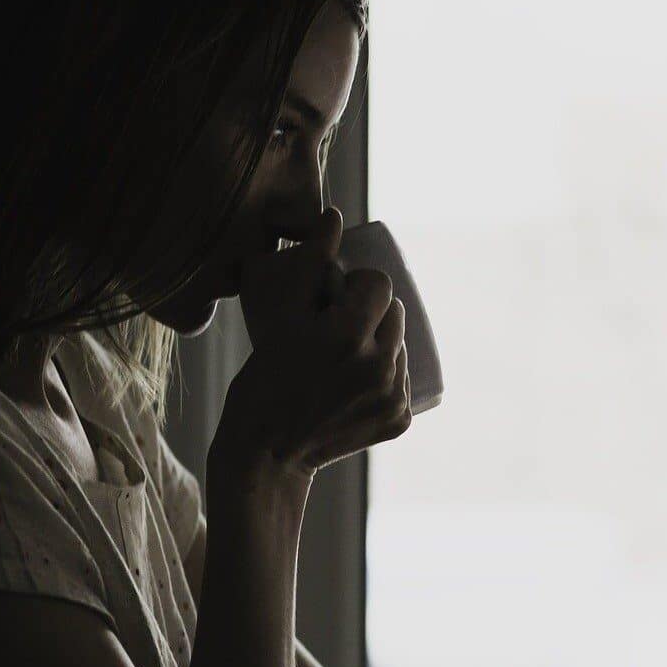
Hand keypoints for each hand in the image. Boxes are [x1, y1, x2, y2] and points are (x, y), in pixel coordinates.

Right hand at [217, 207, 410, 478]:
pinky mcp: (400, 420)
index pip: (380, 284)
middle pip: (395, 313)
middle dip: (371, 313)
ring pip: (401, 346)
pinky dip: (385, 376)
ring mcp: (393, 397)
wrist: (266, 451)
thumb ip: (307, 263)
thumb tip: (335, 216)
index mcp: (348, 335)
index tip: (336, 298)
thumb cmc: (263, 377)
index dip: (358, 285)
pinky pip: (403, 380)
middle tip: (338, 327)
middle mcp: (379, 366)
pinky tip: (356, 383)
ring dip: (381, 342)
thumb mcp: (278, 316)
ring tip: (345, 356)